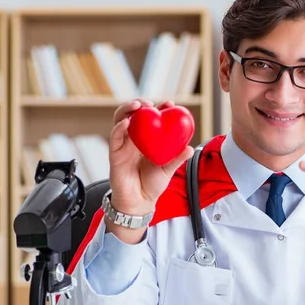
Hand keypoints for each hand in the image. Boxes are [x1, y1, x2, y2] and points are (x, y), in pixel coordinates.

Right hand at [109, 98, 193, 217]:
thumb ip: (177, 159)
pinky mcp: (115, 153)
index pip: (152, 119)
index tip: (170, 103)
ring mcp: (123, 145)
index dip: (160, 108)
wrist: (139, 201)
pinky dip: (120, 128)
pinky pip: (115, 137)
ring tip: (138, 106)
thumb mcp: (168, 170)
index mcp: (147, 139)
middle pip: (134, 114)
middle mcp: (134, 139)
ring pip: (121, 120)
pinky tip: (127, 123)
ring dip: (127, 110)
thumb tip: (190, 148)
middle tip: (149, 102)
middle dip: (140, 104)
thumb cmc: (152, 184)